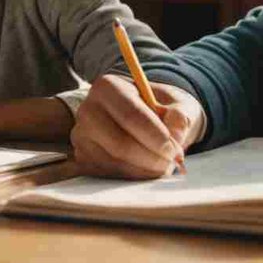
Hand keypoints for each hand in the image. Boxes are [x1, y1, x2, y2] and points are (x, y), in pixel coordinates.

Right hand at [71, 74, 203, 179]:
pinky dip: (134, 176)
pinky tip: (147, 167)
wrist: (148, 120)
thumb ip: (181, 116)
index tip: (175, 149)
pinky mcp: (82, 159)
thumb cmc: (162, 109)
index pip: (131, 116)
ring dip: (145, 169)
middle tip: (173, 160)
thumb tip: (175, 136)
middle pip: (120, 144)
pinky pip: (109, 175)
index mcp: (108, 86)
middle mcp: (87, 110)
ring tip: (164, 163)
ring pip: (116, 163)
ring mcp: (81, 137)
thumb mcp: (179, 104)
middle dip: (152, 157)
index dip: (156, 136)